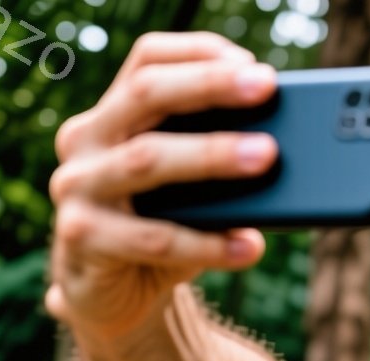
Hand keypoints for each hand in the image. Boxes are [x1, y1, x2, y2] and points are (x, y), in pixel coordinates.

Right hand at [46, 32, 278, 338]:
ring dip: (212, 154)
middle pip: (145, 94)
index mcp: (114, 115)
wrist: (116, 297)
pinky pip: (154, 237)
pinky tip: (251, 246)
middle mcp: (87, 141)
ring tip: (269, 156)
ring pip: (147, 159)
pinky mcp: (82, 237)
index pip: (148, 61)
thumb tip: (292, 146)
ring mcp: (77, 187)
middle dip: (210, 86)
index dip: (198, 54)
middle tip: (266, 87)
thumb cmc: (166, 227)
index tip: (252, 63)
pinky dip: (209, 243)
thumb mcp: (196, 189)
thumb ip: (223, 160)